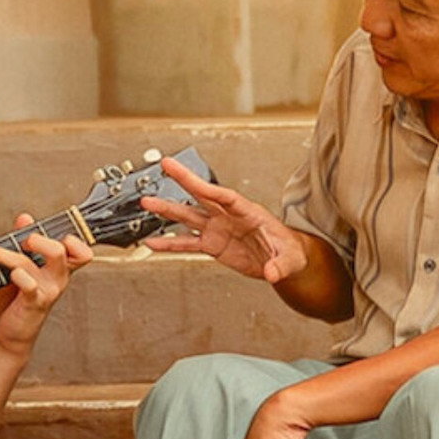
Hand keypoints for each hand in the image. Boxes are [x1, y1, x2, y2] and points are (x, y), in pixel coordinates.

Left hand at [0, 214, 90, 356]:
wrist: (13, 333)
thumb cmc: (18, 299)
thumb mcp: (21, 266)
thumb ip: (23, 242)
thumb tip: (24, 218)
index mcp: (61, 269)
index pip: (82, 251)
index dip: (72, 239)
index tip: (47, 234)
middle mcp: (59, 279)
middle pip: (60, 249)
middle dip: (37, 238)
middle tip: (21, 241)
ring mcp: (48, 291)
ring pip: (30, 262)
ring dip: (5, 254)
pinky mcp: (34, 303)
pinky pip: (28, 284)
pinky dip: (15, 275)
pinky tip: (4, 274)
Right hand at [140, 155, 309, 284]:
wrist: (284, 261)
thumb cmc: (290, 252)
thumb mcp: (290, 259)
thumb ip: (280, 265)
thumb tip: (273, 273)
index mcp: (248, 212)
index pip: (225, 196)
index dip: (207, 187)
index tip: (192, 179)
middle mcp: (229, 216)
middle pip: (202, 195)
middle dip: (184, 181)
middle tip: (166, 166)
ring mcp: (218, 229)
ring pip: (189, 217)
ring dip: (169, 210)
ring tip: (148, 203)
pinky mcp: (213, 245)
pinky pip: (188, 243)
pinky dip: (170, 244)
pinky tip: (154, 242)